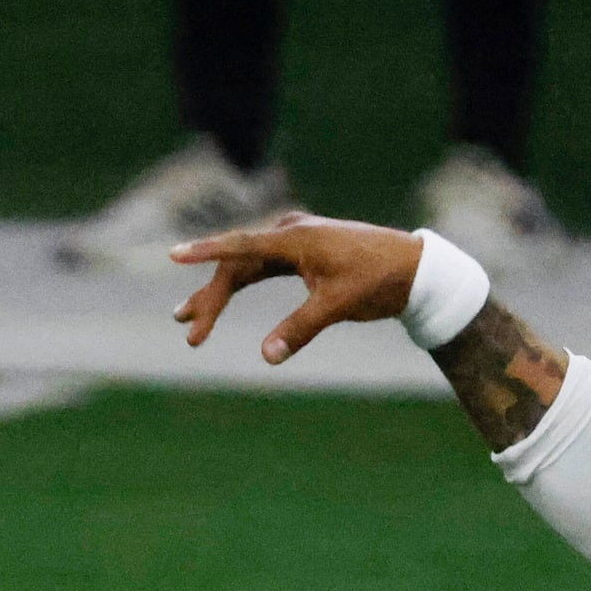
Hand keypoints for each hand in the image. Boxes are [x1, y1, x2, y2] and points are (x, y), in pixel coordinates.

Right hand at [170, 213, 423, 364]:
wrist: (415, 268)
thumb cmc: (379, 279)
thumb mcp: (338, 305)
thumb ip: (300, 328)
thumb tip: (268, 356)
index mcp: (295, 237)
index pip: (241, 244)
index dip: (206, 251)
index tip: (175, 255)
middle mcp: (290, 233)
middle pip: (237, 264)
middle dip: (211, 298)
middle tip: (188, 331)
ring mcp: (296, 242)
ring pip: (246, 268)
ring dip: (219, 293)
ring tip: (189, 319)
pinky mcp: (303, 255)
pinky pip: (262, 269)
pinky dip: (242, 285)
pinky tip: (221, 302)